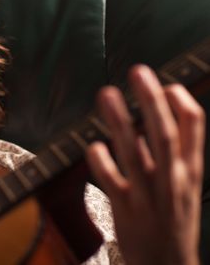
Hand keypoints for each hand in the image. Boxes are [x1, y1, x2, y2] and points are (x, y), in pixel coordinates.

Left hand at [86, 65, 203, 264]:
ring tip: (107, 93)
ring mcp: (150, 195)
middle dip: (151, 101)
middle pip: (165, 133)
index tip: (165, 83)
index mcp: (191, 170)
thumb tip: (148, 115)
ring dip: (120, 122)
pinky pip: (112, 182)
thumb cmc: (173, 218)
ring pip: (134, 153)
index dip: (180, 100)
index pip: (195, 126)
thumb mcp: (184, 184)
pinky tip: (92, 145)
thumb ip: (169, 152)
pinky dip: (102, 161)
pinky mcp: (126, 210)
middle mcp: (173, 179)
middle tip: (138, 71)